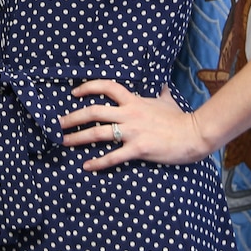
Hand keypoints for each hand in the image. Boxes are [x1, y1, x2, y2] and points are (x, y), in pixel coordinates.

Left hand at [59, 81, 208, 169]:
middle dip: (72, 117)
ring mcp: (132, 131)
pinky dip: (98, 161)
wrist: (194, 134)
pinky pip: (113, 156)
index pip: (106, 87)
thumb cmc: (180, 119)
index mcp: (134, 101)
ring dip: (77, 137)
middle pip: (93, 111)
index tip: (74, 93)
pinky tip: (86, 166)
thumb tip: (163, 85)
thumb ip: (161, 93)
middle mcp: (129, 114)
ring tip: (63, 142)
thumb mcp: (168, 101)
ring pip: (97, 132)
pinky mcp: (138, 149)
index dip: (87, 87)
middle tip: (57, 123)